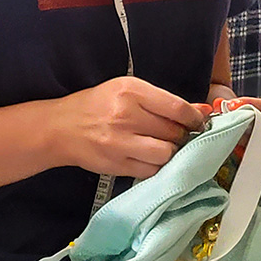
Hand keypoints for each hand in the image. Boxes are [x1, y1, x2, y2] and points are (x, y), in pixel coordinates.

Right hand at [52, 76, 205, 179]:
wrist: (61, 128)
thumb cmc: (97, 105)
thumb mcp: (127, 90)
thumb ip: (162, 100)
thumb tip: (200, 110)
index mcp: (130, 92)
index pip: (177, 108)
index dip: (195, 118)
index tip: (199, 121)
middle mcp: (125, 116)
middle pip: (173, 132)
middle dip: (183, 135)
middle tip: (180, 134)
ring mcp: (120, 143)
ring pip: (165, 154)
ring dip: (171, 152)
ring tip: (164, 146)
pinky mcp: (117, 165)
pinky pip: (151, 170)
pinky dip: (156, 165)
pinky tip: (150, 156)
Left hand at [232, 95, 260, 188]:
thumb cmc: (259, 121)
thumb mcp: (255, 106)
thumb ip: (242, 104)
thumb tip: (223, 105)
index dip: (257, 106)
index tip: (234, 106)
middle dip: (252, 126)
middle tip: (231, 123)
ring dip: (249, 145)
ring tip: (232, 138)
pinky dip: (252, 163)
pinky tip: (239, 156)